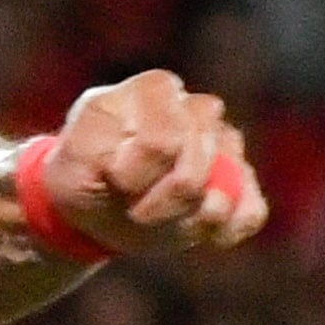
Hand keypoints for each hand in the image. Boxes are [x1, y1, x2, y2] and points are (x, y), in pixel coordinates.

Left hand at [47, 69, 267, 256]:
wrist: (93, 196)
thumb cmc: (82, 173)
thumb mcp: (74, 161)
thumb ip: (111, 151)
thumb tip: (166, 153)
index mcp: (154, 90)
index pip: (162, 144)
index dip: (131, 177)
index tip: (110, 179)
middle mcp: (197, 109)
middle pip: (192, 174)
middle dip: (155, 204)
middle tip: (127, 203)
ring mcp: (224, 144)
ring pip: (223, 195)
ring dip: (182, 220)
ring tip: (152, 213)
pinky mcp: (241, 180)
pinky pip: (250, 212)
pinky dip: (224, 230)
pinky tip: (198, 234)